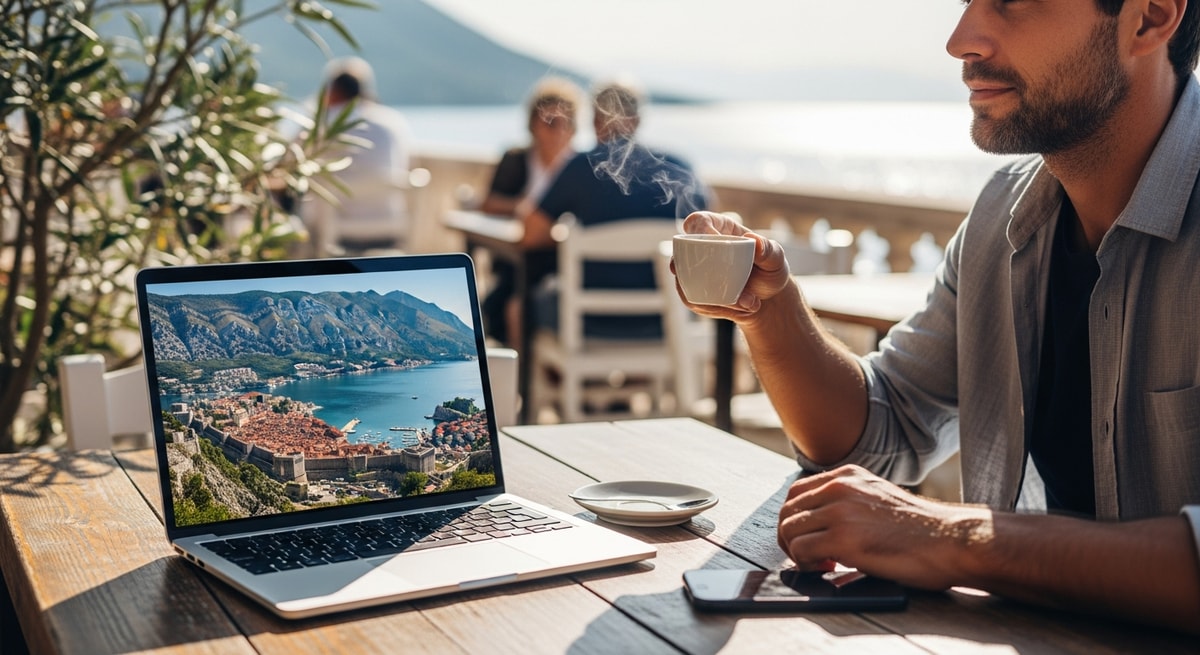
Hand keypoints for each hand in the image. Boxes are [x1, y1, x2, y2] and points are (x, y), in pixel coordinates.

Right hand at [676, 211, 792, 320]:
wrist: (766, 298)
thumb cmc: (770, 271)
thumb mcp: (776, 259)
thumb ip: (769, 250)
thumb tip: (754, 241)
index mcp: (718, 229)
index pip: (698, 221)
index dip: (698, 229)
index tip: (712, 242)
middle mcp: (701, 248)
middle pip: (684, 254)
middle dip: (703, 274)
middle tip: (728, 287)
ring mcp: (694, 271)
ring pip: (686, 282)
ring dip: (714, 298)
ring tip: (746, 303)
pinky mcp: (693, 291)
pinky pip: (692, 300)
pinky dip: (714, 309)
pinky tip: (738, 309)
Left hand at [777, 465, 992, 589]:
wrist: (952, 539)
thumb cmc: (922, 529)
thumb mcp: (878, 497)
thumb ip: (849, 501)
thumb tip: (818, 524)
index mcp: (847, 476)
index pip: (796, 492)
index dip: (796, 519)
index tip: (809, 537)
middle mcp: (840, 487)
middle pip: (787, 511)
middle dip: (791, 538)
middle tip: (811, 557)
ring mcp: (840, 511)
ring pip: (789, 530)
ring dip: (798, 553)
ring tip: (823, 564)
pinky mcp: (843, 538)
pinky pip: (801, 550)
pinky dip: (806, 564)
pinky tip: (829, 568)